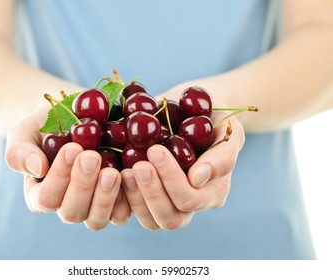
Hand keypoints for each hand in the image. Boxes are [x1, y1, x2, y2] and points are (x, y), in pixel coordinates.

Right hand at [5, 108, 130, 229]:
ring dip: (105, 197)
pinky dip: (128, 198)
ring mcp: (93, 207)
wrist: (78, 117)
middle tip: (92, 156)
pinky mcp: (117, 203)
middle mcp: (67, 205)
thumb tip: (37, 168)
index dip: (59, 177)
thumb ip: (20, 151)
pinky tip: (130, 174)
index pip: (45, 198)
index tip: (72, 148)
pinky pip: (122, 213)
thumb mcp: (26, 132)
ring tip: (112, 172)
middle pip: (72, 212)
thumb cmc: (48, 126)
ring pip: (97, 219)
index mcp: (42, 194)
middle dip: (82, 185)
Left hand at [121, 108, 244, 230]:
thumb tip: (198, 178)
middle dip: (152, 191)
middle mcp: (189, 204)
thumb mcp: (228, 132)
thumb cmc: (213, 120)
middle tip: (139, 164)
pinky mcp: (146, 197)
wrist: (193, 113)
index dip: (171, 179)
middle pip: (170, 218)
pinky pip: (132, 211)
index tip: (155, 150)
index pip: (190, 199)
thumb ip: (222, 156)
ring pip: (149, 220)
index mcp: (211, 193)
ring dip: (135, 196)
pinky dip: (121, 196)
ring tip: (124, 170)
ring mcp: (166, 203)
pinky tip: (113, 173)